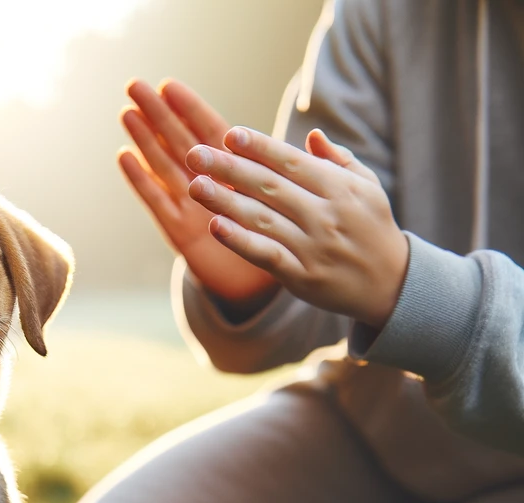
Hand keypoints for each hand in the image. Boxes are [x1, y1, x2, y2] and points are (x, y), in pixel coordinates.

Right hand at [118, 79, 277, 305]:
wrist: (260, 288)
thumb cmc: (281, 244)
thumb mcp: (293, 204)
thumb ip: (299, 173)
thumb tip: (316, 137)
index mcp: (236, 175)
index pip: (210, 132)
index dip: (190, 108)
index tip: (169, 85)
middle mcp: (209, 188)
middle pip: (180, 142)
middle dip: (158, 114)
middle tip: (135, 86)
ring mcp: (191, 209)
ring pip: (164, 166)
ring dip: (145, 139)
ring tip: (126, 112)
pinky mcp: (180, 233)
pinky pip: (158, 202)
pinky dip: (142, 180)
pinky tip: (125, 156)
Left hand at [185, 126, 409, 327]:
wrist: (391, 284)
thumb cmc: (372, 228)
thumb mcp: (366, 187)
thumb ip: (338, 160)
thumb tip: (310, 135)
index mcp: (339, 187)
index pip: (291, 162)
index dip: (259, 147)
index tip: (228, 135)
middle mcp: (325, 213)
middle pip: (269, 186)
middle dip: (229, 168)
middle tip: (195, 154)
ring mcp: (311, 245)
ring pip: (262, 218)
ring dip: (225, 201)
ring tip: (195, 185)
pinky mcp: (301, 275)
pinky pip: (266, 255)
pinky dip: (240, 241)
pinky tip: (215, 227)